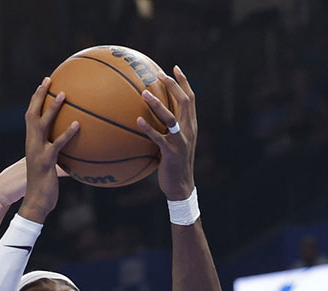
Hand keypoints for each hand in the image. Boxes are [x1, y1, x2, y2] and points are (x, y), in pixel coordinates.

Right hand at [17, 77, 77, 220]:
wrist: (35, 202)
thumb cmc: (45, 187)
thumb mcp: (53, 168)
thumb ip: (62, 157)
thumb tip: (79, 154)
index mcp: (32, 143)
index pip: (31, 116)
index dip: (35, 99)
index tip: (44, 84)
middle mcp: (31, 143)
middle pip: (32, 113)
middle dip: (39, 95)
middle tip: (48, 79)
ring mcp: (37, 151)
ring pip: (42, 124)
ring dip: (53, 108)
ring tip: (64, 94)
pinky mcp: (45, 162)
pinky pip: (57, 144)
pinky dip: (67, 134)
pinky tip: (78, 125)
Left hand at [135, 66, 197, 201]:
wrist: (181, 186)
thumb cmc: (174, 164)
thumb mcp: (174, 143)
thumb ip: (168, 128)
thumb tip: (150, 115)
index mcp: (191, 125)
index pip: (191, 98)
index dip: (184, 82)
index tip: (175, 67)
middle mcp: (189, 130)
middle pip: (185, 102)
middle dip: (173, 86)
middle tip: (159, 74)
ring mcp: (181, 141)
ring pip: (171, 118)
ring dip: (158, 104)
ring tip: (144, 93)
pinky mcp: (171, 153)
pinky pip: (159, 138)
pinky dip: (148, 128)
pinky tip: (137, 121)